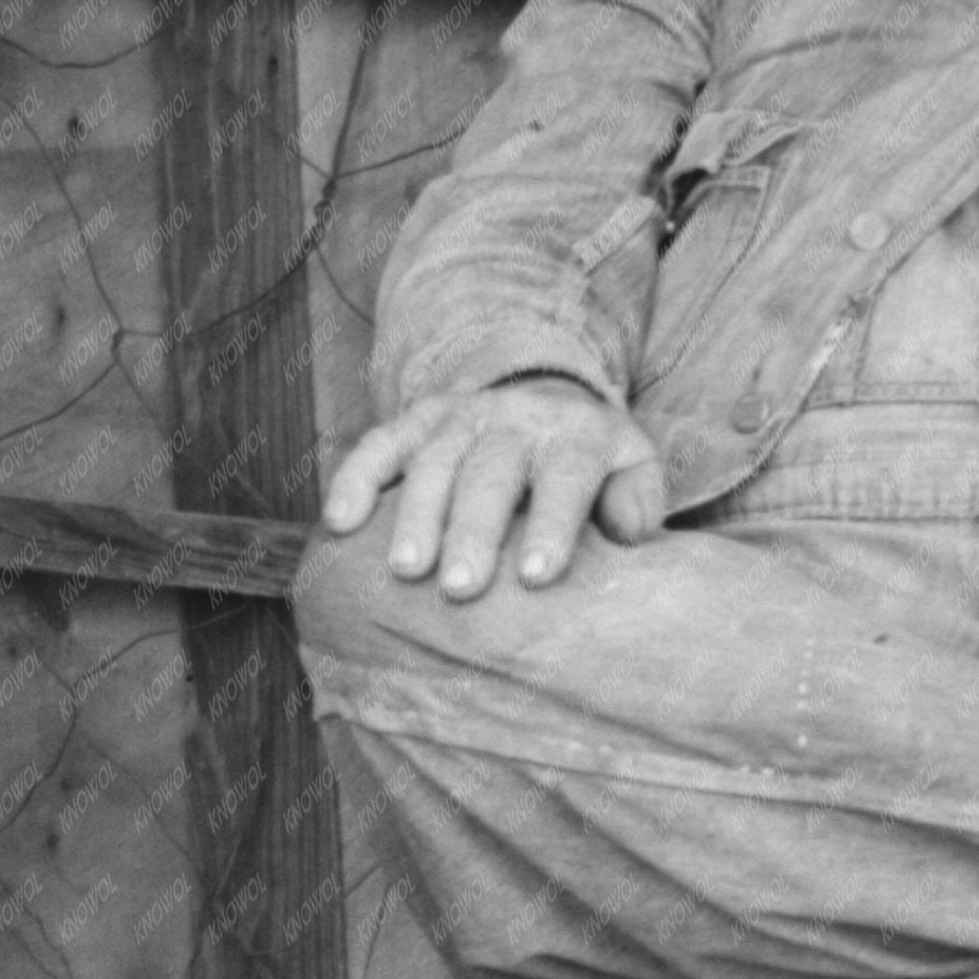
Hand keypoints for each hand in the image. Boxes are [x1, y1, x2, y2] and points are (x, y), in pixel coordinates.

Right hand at [318, 378, 666, 599]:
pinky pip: (380, 444)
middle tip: (459, 586)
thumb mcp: (634, 468)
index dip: (551, 525)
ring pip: (433, 461)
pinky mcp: (416, 420)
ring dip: (416, 515)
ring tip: (405, 569)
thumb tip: (625, 534)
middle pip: (491, 473)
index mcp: (576, 434)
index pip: (565, 477)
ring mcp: (460, 416)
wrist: (545, 391)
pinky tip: (340, 522)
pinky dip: (355, 479)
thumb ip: (638, 502)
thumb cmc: (592, 458)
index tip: (536, 576)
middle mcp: (515, 419)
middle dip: (473, 530)